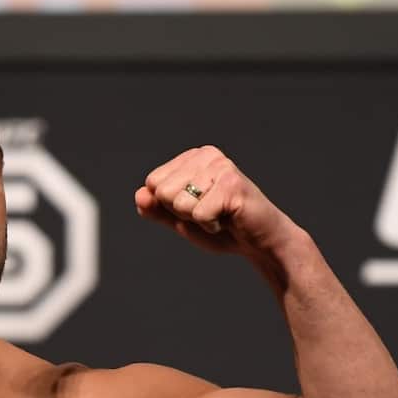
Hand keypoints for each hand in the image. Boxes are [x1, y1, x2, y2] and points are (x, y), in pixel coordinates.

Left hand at [135, 146, 296, 257]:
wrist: (258, 242)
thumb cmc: (221, 228)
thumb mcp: (180, 219)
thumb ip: (156, 209)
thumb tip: (139, 195)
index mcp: (191, 158)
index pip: (153, 183)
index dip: (169, 206)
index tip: (196, 207)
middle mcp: (206, 155)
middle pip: (162, 192)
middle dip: (182, 213)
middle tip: (209, 213)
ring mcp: (221, 167)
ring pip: (178, 203)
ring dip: (197, 219)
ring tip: (220, 215)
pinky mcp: (232, 184)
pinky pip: (198, 214)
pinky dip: (211, 225)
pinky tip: (228, 219)